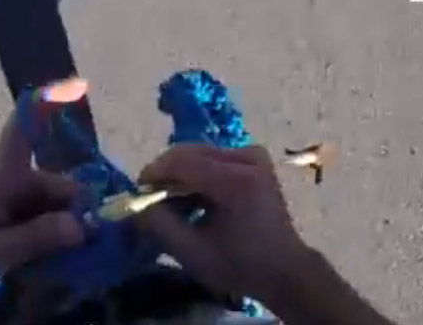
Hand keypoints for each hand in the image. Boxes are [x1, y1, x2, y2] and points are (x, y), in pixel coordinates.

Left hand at [0, 82, 87, 300]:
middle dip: (78, 207)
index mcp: (1, 176)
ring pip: (54, 202)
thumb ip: (36, 237)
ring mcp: (12, 196)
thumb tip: (81, 225)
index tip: (69, 85)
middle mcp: (11, 179)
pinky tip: (63, 255)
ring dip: (67, 224)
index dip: (43, 107)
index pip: (22, 131)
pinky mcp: (11, 213)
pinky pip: (44, 215)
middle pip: (57, 182)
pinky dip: (55, 231)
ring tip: (80, 255)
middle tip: (94, 241)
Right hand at [137, 144, 311, 307]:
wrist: (285, 269)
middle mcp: (247, 158)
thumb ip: (160, 226)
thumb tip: (136, 203)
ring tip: (173, 202)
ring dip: (181, 172)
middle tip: (153, 199)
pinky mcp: (255, 158)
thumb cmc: (239, 265)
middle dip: (166, 173)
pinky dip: (198, 172)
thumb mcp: (193, 253)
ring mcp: (253, 155)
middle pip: (190, 152)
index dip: (154, 173)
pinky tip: (195, 197)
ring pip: (200, 153)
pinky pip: (214, 157)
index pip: (182, 162)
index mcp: (235, 181)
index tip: (138, 192)